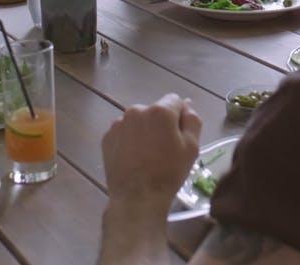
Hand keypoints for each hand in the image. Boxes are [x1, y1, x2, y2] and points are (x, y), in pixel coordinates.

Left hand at [102, 93, 201, 217]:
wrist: (137, 198)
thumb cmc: (169, 173)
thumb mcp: (191, 148)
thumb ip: (192, 120)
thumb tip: (187, 104)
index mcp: (160, 111)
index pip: (174, 101)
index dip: (179, 117)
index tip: (178, 136)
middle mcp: (137, 110)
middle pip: (154, 110)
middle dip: (160, 123)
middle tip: (163, 149)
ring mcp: (119, 123)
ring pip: (138, 121)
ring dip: (143, 131)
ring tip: (146, 155)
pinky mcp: (107, 137)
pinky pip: (123, 132)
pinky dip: (129, 140)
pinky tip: (133, 158)